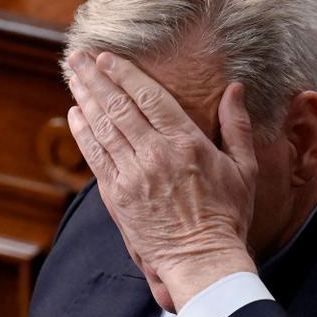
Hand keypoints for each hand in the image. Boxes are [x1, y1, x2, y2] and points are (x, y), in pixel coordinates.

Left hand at [66, 51, 257, 311]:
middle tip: (79, 56)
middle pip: (118, 106)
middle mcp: (155, 154)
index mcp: (186, 143)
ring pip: (103, 128)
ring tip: (73, 76)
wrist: (202, 260)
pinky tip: (75, 114)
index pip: (149, 97)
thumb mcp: (243, 168)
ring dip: (85, 99)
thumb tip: (236, 88)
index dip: (125, 74)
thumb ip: (236, 125)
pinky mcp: (117, 197)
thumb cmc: (228, 216)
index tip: (108, 58)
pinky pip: (95, 157)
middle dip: (96, 78)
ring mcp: (132, 176)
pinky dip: (83, 133)